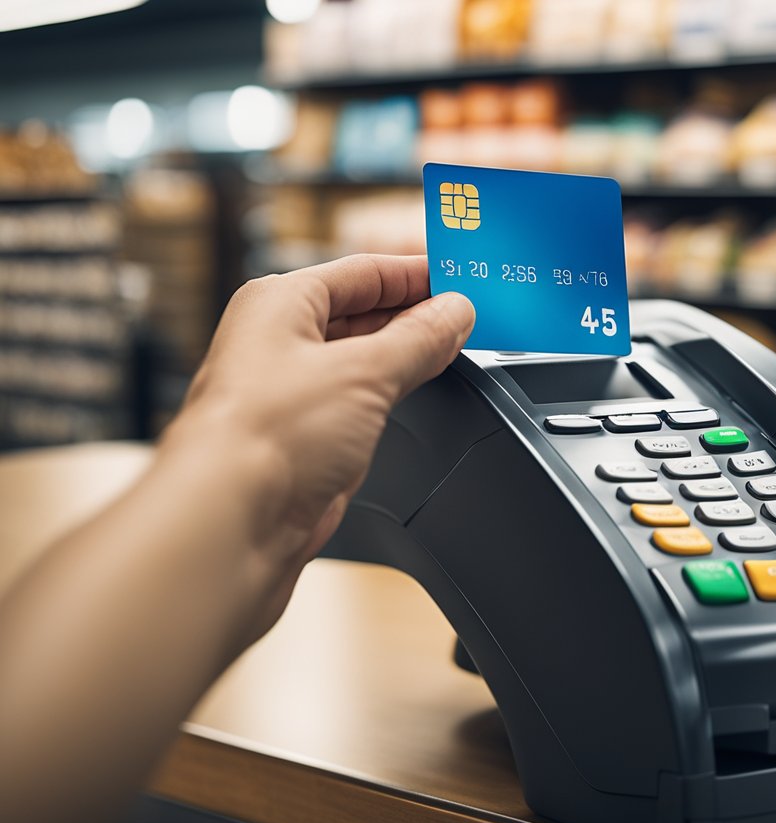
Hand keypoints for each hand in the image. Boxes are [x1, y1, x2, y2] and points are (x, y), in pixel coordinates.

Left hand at [163, 254, 473, 637]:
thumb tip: (456, 313)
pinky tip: (423, 395)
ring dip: (407, 356)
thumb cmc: (265, 438)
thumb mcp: (364, 372)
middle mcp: (280, 342)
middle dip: (416, 315)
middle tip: (472, 317)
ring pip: (362, 359)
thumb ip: (420, 339)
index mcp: (280, 304)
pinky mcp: (304, 438)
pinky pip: (359, 402)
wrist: (231, 523)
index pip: (364, 272)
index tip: (463, 277)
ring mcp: (292, 392)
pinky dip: (393, 394)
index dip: (417, 273)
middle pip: (363, 313)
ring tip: (459, 350)